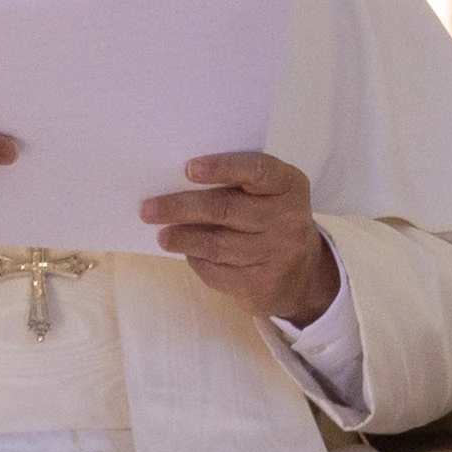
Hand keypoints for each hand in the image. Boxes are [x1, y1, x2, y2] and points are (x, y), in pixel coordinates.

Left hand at [142, 153, 339, 324]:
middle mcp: (289, 218)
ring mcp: (279, 254)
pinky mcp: (263, 284)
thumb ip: (236, 185)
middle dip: (181, 208)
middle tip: (149, 209)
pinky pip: (219, 272)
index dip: (222, 167)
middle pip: (226, 209)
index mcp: (289, 185)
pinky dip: (197, 261)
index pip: (257, 170)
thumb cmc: (271, 221)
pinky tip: (187, 253)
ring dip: (182, 238)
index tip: (188, 168)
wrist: (302, 275)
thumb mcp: (268, 195)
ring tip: (162, 235)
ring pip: (217, 244)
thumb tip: (176, 184)